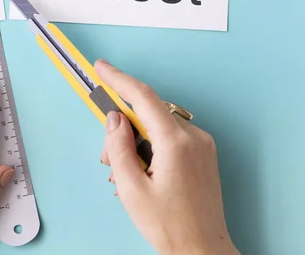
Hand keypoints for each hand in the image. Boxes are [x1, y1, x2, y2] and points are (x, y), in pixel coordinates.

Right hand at [96, 59, 239, 254]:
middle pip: (147, 113)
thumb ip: (120, 148)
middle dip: (122, 127)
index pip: (142, 96)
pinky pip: (170, 136)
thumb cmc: (170, 227)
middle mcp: (193, 137)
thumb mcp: (132, 189)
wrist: (203, 251)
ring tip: (123, 173)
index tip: (100, 68)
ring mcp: (201, 144)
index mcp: (176, 143)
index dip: (118, 79)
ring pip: (157, 124)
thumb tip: (114, 119)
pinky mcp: (203, 153)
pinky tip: (141, 170)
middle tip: (107, 158)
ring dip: (135, 139)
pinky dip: (150, 145)